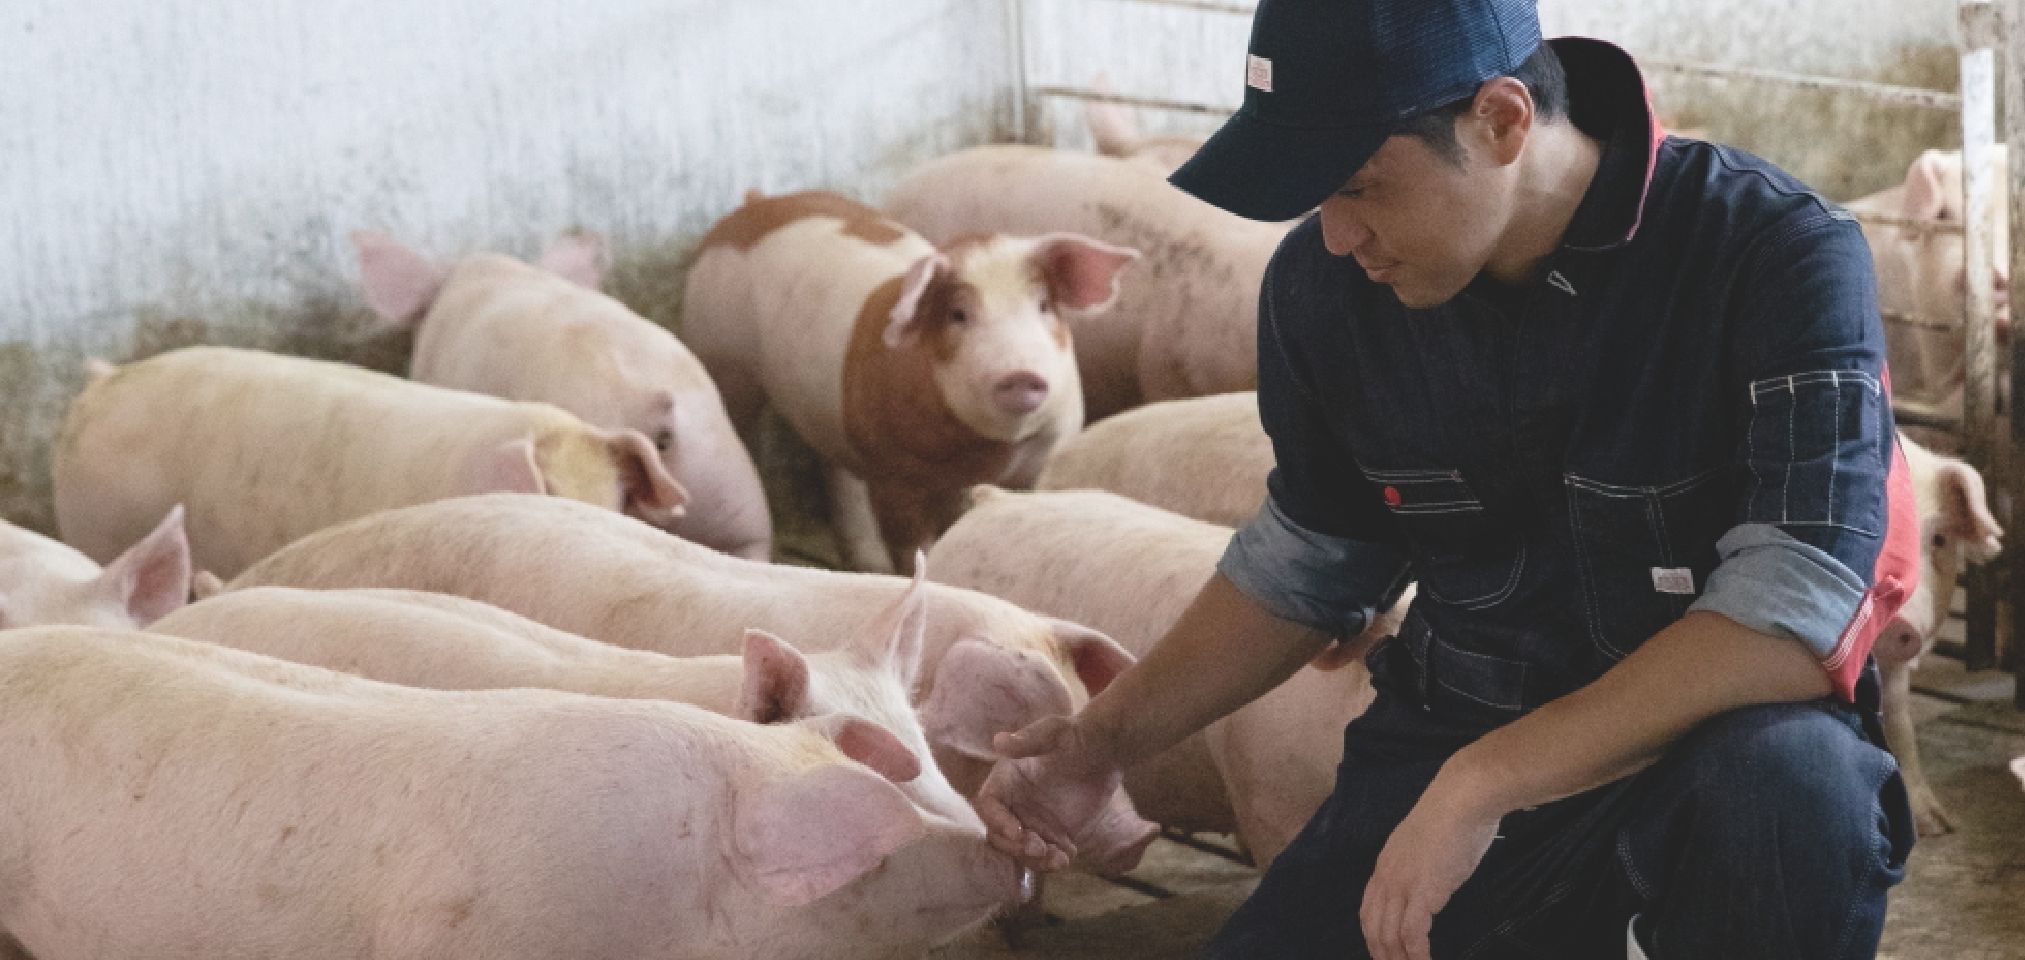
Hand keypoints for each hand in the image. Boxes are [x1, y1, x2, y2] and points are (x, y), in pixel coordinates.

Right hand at [974, 714, 1129, 872]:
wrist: (1108, 751)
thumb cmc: (1079, 735)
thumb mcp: (1056, 732)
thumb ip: (1029, 740)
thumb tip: (998, 741)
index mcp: (1007, 778)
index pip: (989, 803)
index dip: (997, 820)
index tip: (1017, 832)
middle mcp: (1014, 803)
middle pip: (1000, 834)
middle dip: (1016, 847)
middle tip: (1040, 850)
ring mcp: (1033, 821)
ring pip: (1022, 850)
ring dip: (1035, 860)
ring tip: (1060, 859)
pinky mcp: (1053, 834)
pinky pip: (1046, 855)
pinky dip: (1053, 861)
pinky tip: (1069, 856)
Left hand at [1359, 771, 1503, 959]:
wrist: (1462, 798)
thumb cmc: (1454, 814)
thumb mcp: (1426, 842)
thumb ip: (1421, 863)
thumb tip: (1431, 877)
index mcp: (1386, 863)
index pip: (1368, 908)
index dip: (1372, 934)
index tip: (1382, 951)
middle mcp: (1387, 876)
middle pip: (1373, 926)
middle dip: (1381, 953)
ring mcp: (1403, 884)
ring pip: (1388, 934)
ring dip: (1398, 959)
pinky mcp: (1424, 891)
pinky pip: (1412, 933)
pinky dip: (1417, 954)